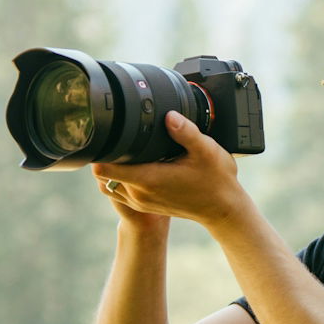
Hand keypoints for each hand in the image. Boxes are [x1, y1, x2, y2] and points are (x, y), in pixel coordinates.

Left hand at [92, 112, 248, 230]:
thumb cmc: (216, 180)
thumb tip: (169, 115)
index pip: (104, 168)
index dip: (100, 150)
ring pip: (108, 183)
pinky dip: (119, 178)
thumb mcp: (206, 150)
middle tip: (117, 136)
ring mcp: (141, 203)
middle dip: (105, 155)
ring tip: (124, 150)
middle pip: (102, 174)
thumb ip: (186, 131)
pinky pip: (119, 191)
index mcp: (149, 179)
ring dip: (111, 167)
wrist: (222, 209)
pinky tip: (134, 164)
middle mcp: (140, 194)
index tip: (106, 134)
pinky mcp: (145, 206)